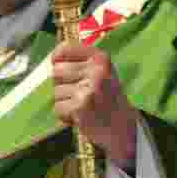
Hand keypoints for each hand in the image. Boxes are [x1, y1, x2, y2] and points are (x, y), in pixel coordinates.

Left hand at [51, 37, 137, 172]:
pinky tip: (80, 116)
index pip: (64, 50)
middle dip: (62, 85)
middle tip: (79, 94)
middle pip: (56, 72)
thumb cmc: (108, 99)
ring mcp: (88, 89)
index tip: (58, 65)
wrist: (122, 128)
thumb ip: (81, 62)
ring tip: (82, 106)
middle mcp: (96, 71)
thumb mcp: (102, 72)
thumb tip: (54, 58)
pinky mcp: (80, 107)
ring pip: (56, 92)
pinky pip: (58, 108)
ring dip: (65, 102)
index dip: (57, 59)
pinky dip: (65, 115)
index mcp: (100, 58)